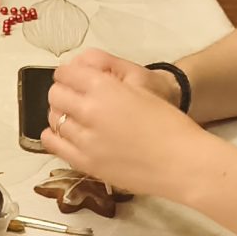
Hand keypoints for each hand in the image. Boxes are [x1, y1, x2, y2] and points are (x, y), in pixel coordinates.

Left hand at [44, 49, 213, 196]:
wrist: (182, 162)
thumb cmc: (168, 122)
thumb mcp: (139, 87)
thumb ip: (107, 78)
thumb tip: (81, 73)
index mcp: (105, 88)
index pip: (66, 74)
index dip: (67, 74)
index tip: (71, 79)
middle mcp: (89, 111)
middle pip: (55, 95)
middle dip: (61, 93)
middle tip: (72, 98)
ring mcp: (85, 139)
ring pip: (54, 120)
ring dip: (59, 115)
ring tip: (73, 118)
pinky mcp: (85, 162)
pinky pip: (54, 145)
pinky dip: (55, 137)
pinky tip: (66, 136)